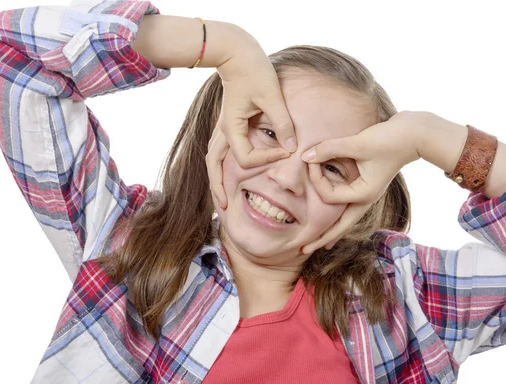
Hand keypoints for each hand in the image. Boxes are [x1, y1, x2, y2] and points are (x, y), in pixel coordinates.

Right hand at [206, 34, 296, 209]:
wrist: (236, 54)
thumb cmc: (254, 72)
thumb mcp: (273, 96)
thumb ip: (283, 124)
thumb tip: (292, 149)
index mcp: (232, 128)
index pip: (247, 158)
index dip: (268, 160)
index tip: (287, 152)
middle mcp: (223, 131)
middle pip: (214, 167)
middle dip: (219, 188)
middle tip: (227, 208)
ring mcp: (222, 129)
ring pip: (213, 161)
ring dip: (216, 180)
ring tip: (222, 199)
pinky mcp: (227, 125)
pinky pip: (219, 152)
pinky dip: (220, 167)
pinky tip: (227, 176)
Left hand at [299, 111, 427, 253]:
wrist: (414, 134)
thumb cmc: (389, 139)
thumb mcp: (358, 143)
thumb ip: (330, 149)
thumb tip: (305, 157)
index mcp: (364, 194)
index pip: (330, 196)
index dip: (316, 179)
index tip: (310, 159)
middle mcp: (365, 199)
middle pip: (340, 226)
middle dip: (321, 238)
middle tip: (302, 250)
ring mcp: (367, 194)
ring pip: (346, 220)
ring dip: (331, 231)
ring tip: (318, 243)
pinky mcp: (366, 186)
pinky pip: (348, 206)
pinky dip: (338, 215)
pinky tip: (331, 220)